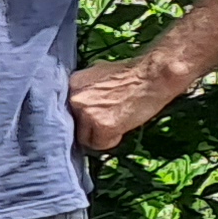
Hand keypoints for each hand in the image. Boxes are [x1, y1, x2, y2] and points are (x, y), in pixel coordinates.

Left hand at [68, 49, 186, 153]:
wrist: (152, 76)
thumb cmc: (132, 76)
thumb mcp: (99, 74)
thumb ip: (85, 90)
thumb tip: (79, 106)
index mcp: (72, 83)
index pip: (65, 111)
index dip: (79, 116)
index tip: (88, 118)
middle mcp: (74, 98)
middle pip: (72, 126)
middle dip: (88, 126)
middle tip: (107, 118)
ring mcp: (86, 113)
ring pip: (85, 138)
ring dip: (100, 134)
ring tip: (118, 118)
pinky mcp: (101, 126)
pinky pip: (100, 144)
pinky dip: (112, 139)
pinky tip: (123, 124)